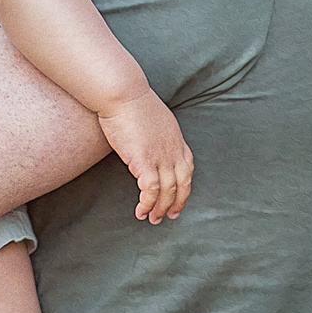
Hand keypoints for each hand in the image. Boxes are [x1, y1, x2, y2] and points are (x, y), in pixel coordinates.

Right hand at [98, 90, 191, 224]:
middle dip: (177, 202)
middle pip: (183, 183)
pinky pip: (150, 190)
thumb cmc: (130, 100)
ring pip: (168, 190)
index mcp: (176, 138)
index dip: (185, 186)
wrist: (123, 93)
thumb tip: (147, 139)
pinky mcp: (144, 160)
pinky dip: (147, 204)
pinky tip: (141, 211)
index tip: (179, 197)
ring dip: (161, 208)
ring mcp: (161, 155)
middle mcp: (173, 149)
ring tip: (153, 219)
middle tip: (170, 216)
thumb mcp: (152, 116)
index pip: (188, 167)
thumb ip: (155, 131)